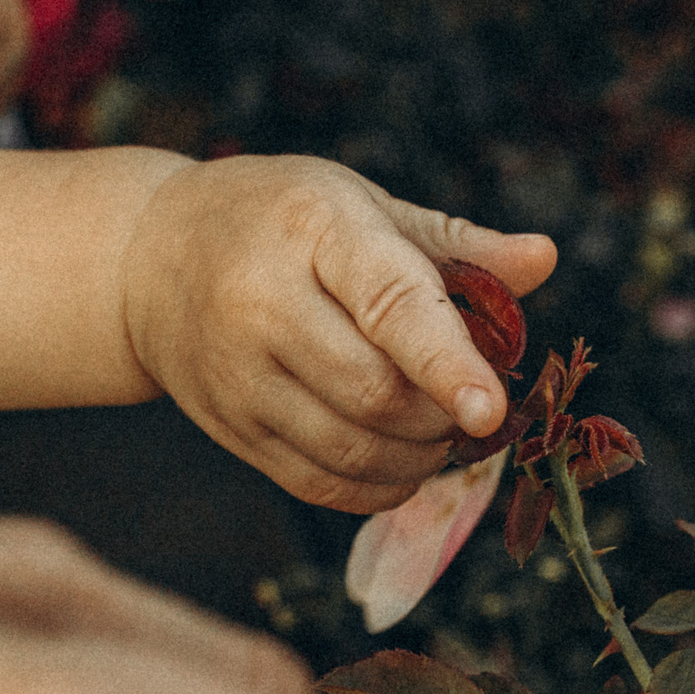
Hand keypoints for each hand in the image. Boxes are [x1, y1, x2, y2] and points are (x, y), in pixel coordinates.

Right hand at [119, 156, 557, 511]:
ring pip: (349, 448)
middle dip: (442, 416)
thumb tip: (545, 259)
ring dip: (417, 458)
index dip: (447, 361)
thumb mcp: (362, 205)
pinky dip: (377, 488)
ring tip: (440, 433)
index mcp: (312, 231)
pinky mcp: (229, 427)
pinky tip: (400, 462)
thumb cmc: (279, 221)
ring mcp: (238, 375)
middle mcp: (262, 305)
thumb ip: (456, 243)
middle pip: (374, 393)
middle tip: (472, 405)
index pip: (389, 303)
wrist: (149, 259)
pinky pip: (317, 482)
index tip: (491, 407)